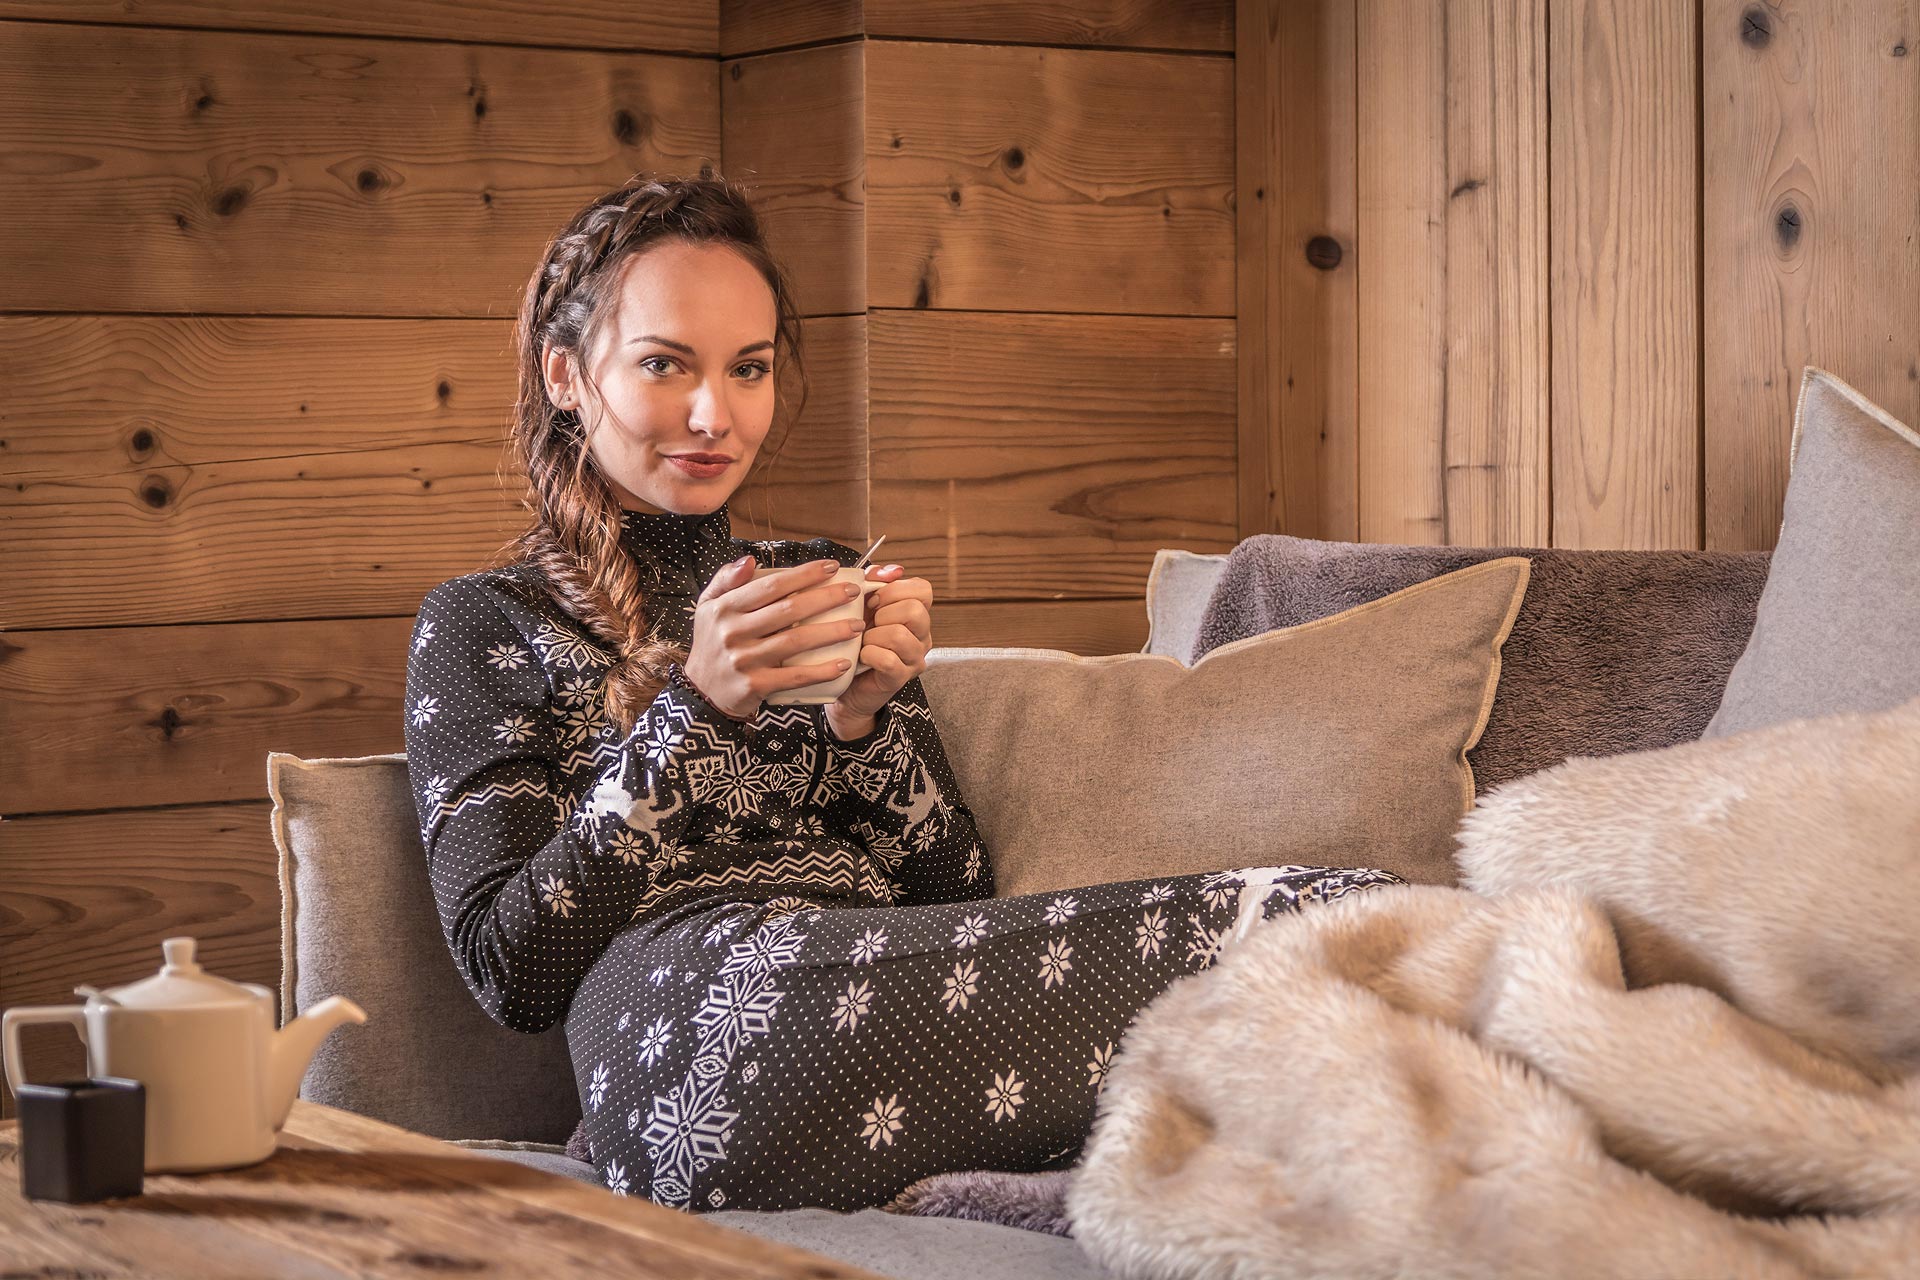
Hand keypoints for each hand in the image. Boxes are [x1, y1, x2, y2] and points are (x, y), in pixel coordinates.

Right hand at [684, 556, 872, 720]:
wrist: (702, 692)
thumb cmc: (712, 643)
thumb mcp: (708, 607)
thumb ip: (726, 579)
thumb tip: (750, 559)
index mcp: (725, 608)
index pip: (771, 586)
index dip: (804, 574)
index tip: (832, 567)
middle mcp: (733, 632)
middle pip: (788, 610)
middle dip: (826, 598)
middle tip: (853, 592)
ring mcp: (744, 660)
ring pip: (796, 642)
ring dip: (831, 632)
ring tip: (857, 625)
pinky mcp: (755, 686)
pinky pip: (795, 677)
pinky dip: (821, 670)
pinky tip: (842, 663)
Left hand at [826, 563, 930, 725]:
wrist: (841, 681)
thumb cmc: (852, 640)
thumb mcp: (860, 605)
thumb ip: (874, 583)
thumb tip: (889, 570)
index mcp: (916, 613)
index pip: (923, 589)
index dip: (895, 589)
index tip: (873, 601)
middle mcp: (922, 635)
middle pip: (915, 610)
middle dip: (883, 613)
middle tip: (867, 624)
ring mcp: (914, 658)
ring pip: (900, 635)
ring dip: (873, 636)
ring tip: (863, 643)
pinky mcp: (901, 678)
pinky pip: (889, 660)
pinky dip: (869, 655)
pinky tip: (861, 657)